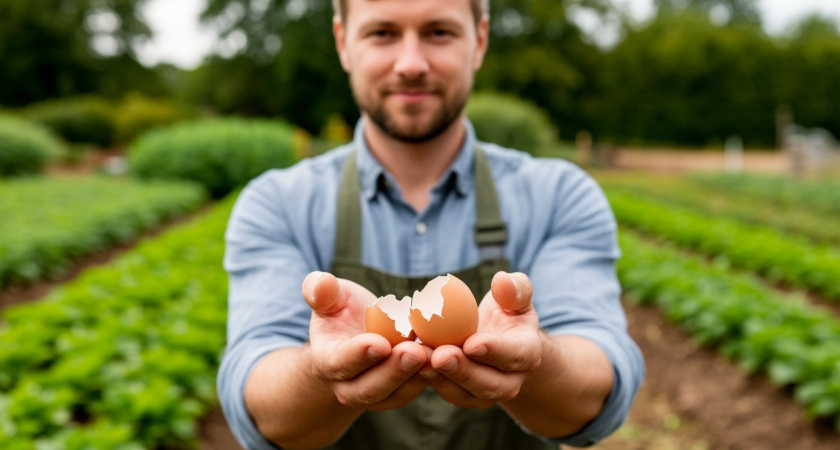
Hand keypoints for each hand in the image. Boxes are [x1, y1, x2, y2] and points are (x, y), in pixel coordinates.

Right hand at [302, 271, 428, 410]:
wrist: (356, 336)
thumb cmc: (342, 311)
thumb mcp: (330, 296)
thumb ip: (321, 290)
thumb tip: (320, 284)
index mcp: (326, 361)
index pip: (340, 362)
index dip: (359, 355)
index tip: (381, 343)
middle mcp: (347, 386)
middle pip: (370, 387)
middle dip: (393, 371)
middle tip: (415, 351)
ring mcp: (374, 395)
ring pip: (395, 393)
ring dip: (415, 376)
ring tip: (435, 355)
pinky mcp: (397, 394)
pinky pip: (413, 390)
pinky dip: (430, 377)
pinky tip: (446, 358)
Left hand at [420, 271, 542, 407]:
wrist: (499, 341)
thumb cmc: (507, 312)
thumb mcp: (516, 297)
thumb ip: (515, 288)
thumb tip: (502, 280)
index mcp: (528, 353)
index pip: (515, 355)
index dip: (494, 351)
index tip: (471, 343)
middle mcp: (511, 381)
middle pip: (489, 384)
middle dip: (463, 372)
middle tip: (440, 356)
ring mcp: (487, 393)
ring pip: (465, 393)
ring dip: (441, 379)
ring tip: (421, 360)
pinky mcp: (465, 396)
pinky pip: (448, 392)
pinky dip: (430, 380)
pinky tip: (413, 363)